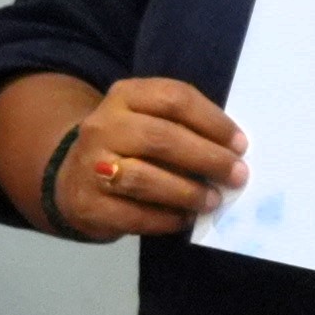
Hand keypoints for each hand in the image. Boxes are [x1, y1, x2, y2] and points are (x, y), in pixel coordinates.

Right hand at [46, 77, 242, 239]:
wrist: (73, 177)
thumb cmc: (131, 147)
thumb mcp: (150, 120)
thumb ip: (185, 128)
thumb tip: (232, 154)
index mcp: (125, 96)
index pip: (174, 99)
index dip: (213, 121)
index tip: (240, 144)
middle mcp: (103, 126)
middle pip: (161, 138)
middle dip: (207, 158)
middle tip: (237, 175)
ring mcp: (90, 165)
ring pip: (144, 178)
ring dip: (187, 192)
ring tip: (213, 200)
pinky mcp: (87, 203)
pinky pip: (133, 214)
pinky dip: (166, 219)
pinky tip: (185, 218)